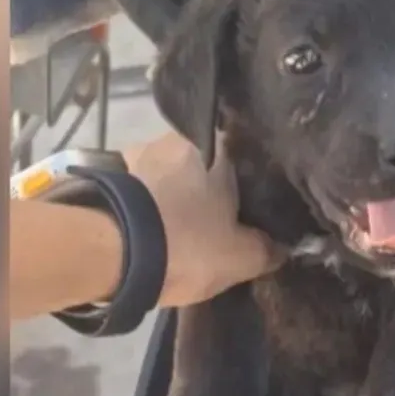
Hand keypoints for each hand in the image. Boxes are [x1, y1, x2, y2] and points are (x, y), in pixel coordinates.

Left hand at [124, 132, 283, 306]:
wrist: (111, 254)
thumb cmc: (187, 245)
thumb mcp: (242, 258)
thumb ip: (269, 249)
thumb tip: (285, 246)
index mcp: (218, 146)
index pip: (245, 151)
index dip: (251, 177)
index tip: (253, 201)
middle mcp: (177, 138)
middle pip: (203, 160)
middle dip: (208, 184)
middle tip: (216, 216)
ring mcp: (138, 153)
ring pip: (167, 172)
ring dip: (173, 192)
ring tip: (179, 223)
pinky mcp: (109, 176)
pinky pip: (139, 187)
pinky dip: (146, 203)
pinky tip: (150, 226)